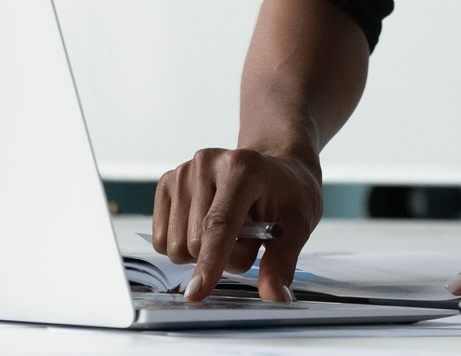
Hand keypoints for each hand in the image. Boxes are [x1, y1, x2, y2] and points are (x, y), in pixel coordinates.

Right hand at [151, 147, 321, 301]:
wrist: (277, 170)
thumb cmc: (288, 195)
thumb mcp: (298, 226)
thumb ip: (281, 263)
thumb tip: (274, 297)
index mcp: (243, 169)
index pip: (218, 224)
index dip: (209, 262)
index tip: (197, 293)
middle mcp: (207, 163)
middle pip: (195, 242)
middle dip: (222, 257)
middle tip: (247, 238)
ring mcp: (184, 171)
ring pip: (174, 244)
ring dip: (202, 252)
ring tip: (229, 229)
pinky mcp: (168, 182)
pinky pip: (161, 238)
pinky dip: (183, 243)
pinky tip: (205, 225)